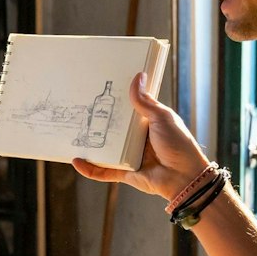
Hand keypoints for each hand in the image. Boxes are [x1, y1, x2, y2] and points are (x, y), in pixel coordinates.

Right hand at [71, 73, 209, 199]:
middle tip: (79, 107)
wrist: (184, 177)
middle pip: (112, 129)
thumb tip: (137, 78)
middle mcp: (136, 139)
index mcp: (147, 124)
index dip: (115, 101)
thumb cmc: (179, 145)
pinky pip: (104, 171)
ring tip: (72, 132)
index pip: (127, 110)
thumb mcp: (162, 118)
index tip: (100, 89)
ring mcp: (129, 156)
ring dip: (89, 143)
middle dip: (96, 120)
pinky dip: (90, 168)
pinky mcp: (124, 173)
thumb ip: (146, 102)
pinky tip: (77, 161)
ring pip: (104, 149)